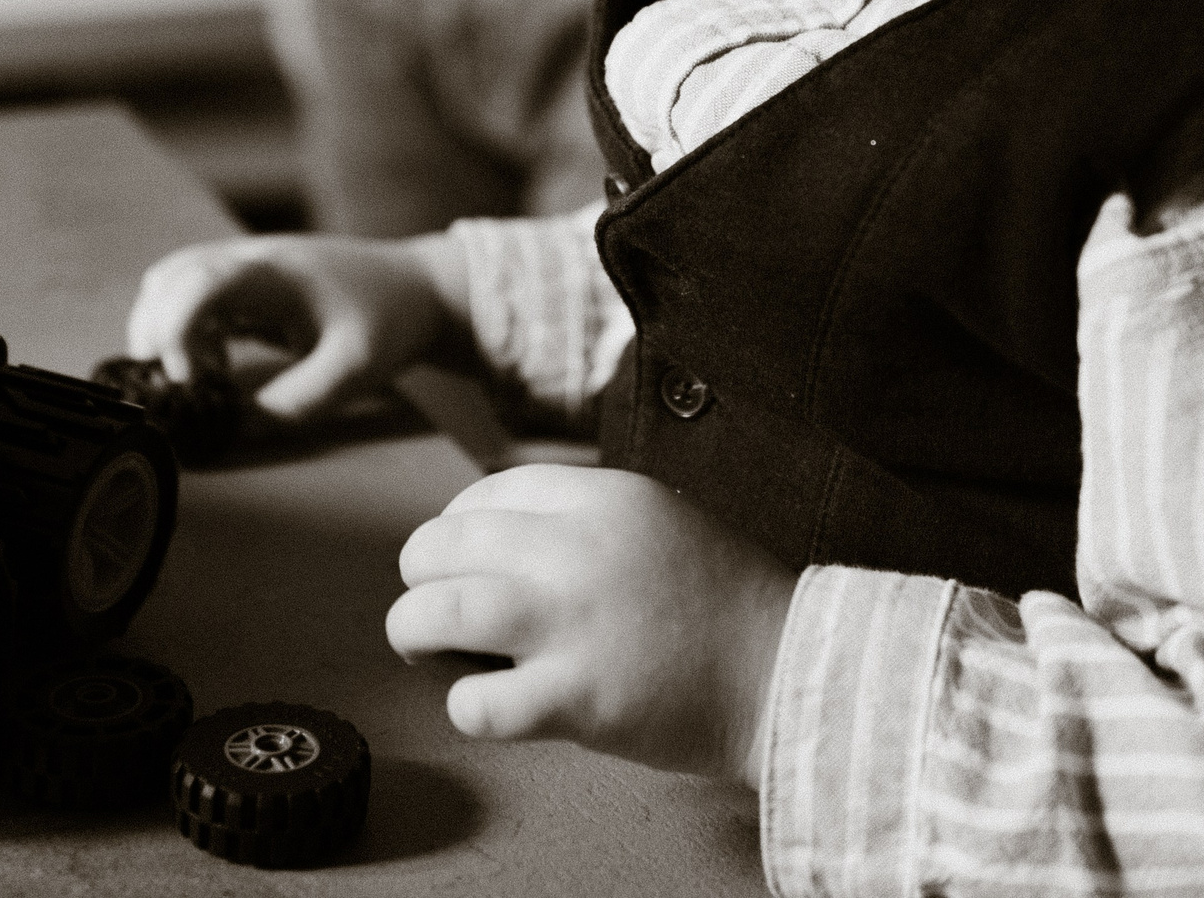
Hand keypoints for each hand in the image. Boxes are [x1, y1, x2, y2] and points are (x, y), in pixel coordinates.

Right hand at [125, 233, 472, 423]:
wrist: (418, 289)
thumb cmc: (392, 320)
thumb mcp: (356, 369)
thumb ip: (300, 400)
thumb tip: (241, 425)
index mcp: (275, 271)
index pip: (200, 281)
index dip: (175, 326)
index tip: (181, 376)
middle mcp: (250, 260)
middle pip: (169, 279)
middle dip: (155, 333)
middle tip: (175, 388)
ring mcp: (246, 269)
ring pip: (172, 286)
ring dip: (166, 333)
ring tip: (196, 380)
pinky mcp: (248, 286)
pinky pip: (194, 301)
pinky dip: (185, 334)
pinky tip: (213, 370)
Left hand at [386, 464, 795, 787]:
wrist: (788, 671)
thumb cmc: (724, 603)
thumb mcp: (657, 518)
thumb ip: (582, 519)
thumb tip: (497, 538)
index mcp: (601, 498)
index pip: (484, 495)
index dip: (456, 529)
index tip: (462, 561)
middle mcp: (576, 549)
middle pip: (443, 544)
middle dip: (422, 578)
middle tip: (434, 607)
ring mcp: (574, 622)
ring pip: (437, 611)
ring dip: (415, 632)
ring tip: (427, 649)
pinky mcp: (578, 696)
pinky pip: (476, 703)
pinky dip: (465, 707)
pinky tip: (489, 705)